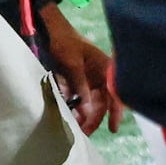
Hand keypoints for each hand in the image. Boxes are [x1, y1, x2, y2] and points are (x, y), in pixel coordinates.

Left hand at [31, 0, 122, 132]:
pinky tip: (69, 115)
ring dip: (83, 115)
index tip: (112, 129)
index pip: (115, 94)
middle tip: (83, 133)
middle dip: (94, 118)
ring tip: (75, 128)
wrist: (50, 30)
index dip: (115, 112)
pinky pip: (77, 98)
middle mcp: (100, 76)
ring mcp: (88, 80)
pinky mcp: (76, 82)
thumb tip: (88, 110)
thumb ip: (81, 86)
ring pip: (89, 103)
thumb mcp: (73, 63)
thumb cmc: (65, 42)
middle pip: (101, 102)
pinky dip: (74, 107)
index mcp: (106, 69)